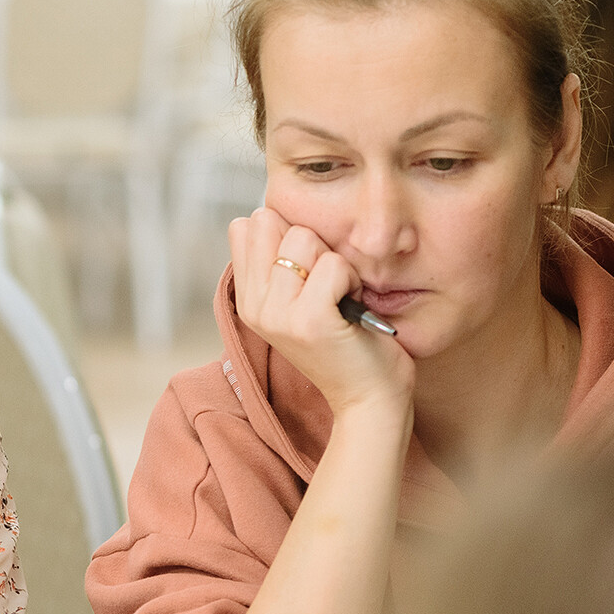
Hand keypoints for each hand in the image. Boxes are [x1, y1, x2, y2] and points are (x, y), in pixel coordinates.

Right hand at [228, 207, 413, 416]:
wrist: (367, 400)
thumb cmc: (344, 344)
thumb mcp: (297, 301)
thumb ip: (277, 262)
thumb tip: (270, 213)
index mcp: (247, 298)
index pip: (246, 226)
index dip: (284, 235)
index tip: (305, 272)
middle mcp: (254, 306)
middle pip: (273, 222)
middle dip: (310, 243)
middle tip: (325, 285)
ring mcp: (278, 315)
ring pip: (304, 239)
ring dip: (334, 261)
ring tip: (340, 297)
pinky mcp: (309, 321)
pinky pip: (334, 265)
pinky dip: (352, 281)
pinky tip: (352, 308)